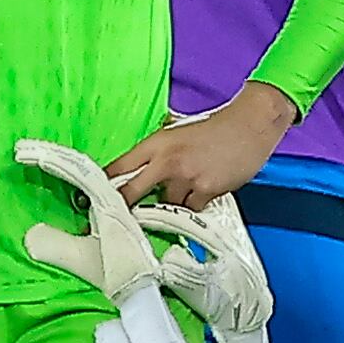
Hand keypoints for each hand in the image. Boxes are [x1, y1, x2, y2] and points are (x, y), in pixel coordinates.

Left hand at [106, 86, 295, 209]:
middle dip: (122, 207)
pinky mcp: (206, 189)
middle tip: (115, 218)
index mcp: (157, 142)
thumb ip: (161, 147)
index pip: (120, 165)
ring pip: (166, 204)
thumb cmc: (217, 127)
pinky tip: (201, 195)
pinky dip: (193, 208)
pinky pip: (191, 209)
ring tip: (180, 196)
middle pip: (131, 192)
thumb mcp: (179, 129)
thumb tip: (144, 163)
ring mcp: (186, 176)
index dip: (105, 183)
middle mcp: (167, 160)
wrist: (249, 125)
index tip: (93, 196)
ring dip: (169, 206)